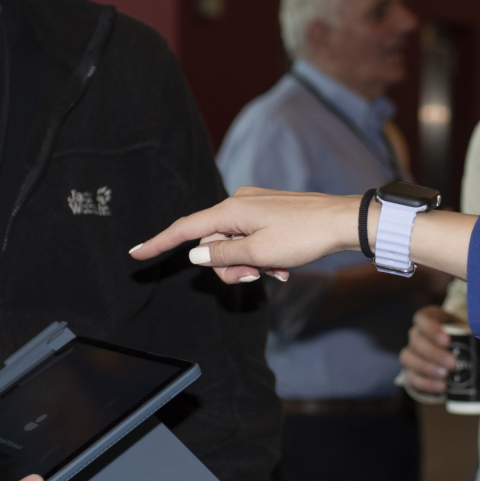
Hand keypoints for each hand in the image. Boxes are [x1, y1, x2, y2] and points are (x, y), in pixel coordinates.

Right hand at [130, 188, 362, 284]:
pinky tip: (283, 267)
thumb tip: (195, 253)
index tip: (136, 253)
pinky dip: (261, 257)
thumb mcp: (259, 254)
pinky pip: (252, 240)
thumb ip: (222, 255)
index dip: (159, 242)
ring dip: (249, 264)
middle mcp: (238, 203)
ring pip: (234, 245)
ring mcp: (255, 207)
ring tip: (276, 271)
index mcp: (230, 210)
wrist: (343, 222)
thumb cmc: (304, 235)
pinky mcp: (269, 213)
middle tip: (255, 277)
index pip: (185, 228)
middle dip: (228, 266)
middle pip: (212, 243)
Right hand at [401, 305, 456, 395]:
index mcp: (430, 318)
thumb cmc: (463, 335)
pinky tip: (441, 386)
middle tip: (452, 363)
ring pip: (408, 358)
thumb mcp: (470, 327)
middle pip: (417, 341)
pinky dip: (426, 383)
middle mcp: (417, 334)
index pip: (422, 318)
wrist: (456, 350)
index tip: (447, 340)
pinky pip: (412, 377)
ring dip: (427, 368)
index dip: (431, 329)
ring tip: (445, 375)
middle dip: (434, 353)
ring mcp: (412, 353)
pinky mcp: (411, 371)